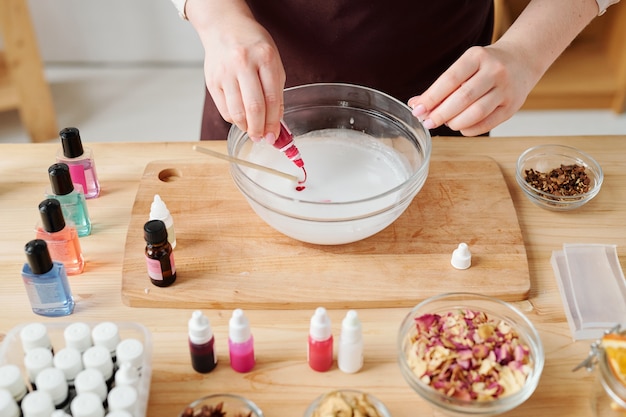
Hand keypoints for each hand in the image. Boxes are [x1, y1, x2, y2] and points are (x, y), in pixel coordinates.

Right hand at [199, 14, 285, 142]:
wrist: (225, 27)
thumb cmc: (253, 45)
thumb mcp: (273, 62)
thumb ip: (276, 92)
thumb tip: (276, 123)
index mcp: (265, 58)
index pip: (272, 99)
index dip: (274, 123)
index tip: (275, 136)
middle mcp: (243, 64)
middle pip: (254, 108)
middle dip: (260, 129)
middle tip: (263, 139)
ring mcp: (225, 73)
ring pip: (237, 112)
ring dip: (246, 127)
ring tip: (253, 131)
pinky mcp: (212, 81)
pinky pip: (224, 109)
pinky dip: (234, 120)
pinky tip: (241, 119)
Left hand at [408, 42, 538, 135]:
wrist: (523, 59)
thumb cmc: (486, 65)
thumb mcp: (465, 66)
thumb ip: (441, 85)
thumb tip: (416, 104)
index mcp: (477, 56)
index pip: (450, 79)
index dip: (431, 97)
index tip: (417, 109)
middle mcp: (494, 71)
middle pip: (463, 98)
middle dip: (441, 113)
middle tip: (428, 122)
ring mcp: (506, 90)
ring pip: (476, 112)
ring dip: (455, 122)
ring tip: (445, 123)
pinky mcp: (512, 107)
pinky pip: (487, 124)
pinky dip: (469, 129)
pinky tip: (460, 126)